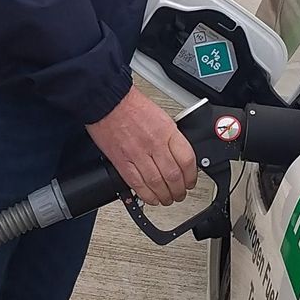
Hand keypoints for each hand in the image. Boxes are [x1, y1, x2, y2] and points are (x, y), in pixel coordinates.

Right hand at [86, 86, 197, 205]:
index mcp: (167, 131)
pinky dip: (146, 195)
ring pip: (157, 184)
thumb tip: (180, 155)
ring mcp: (137, 154)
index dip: (192, 176)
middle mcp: (154, 143)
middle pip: (173, 176)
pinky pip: (137, 184)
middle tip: (180, 193)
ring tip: (167, 199)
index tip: (191, 181)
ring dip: (165, 196)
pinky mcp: (122, 161)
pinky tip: (151, 198)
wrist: (107, 100)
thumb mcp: (161, 116)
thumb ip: (171, 136)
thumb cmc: (131, 105)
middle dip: (179, 190)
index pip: (187, 160)